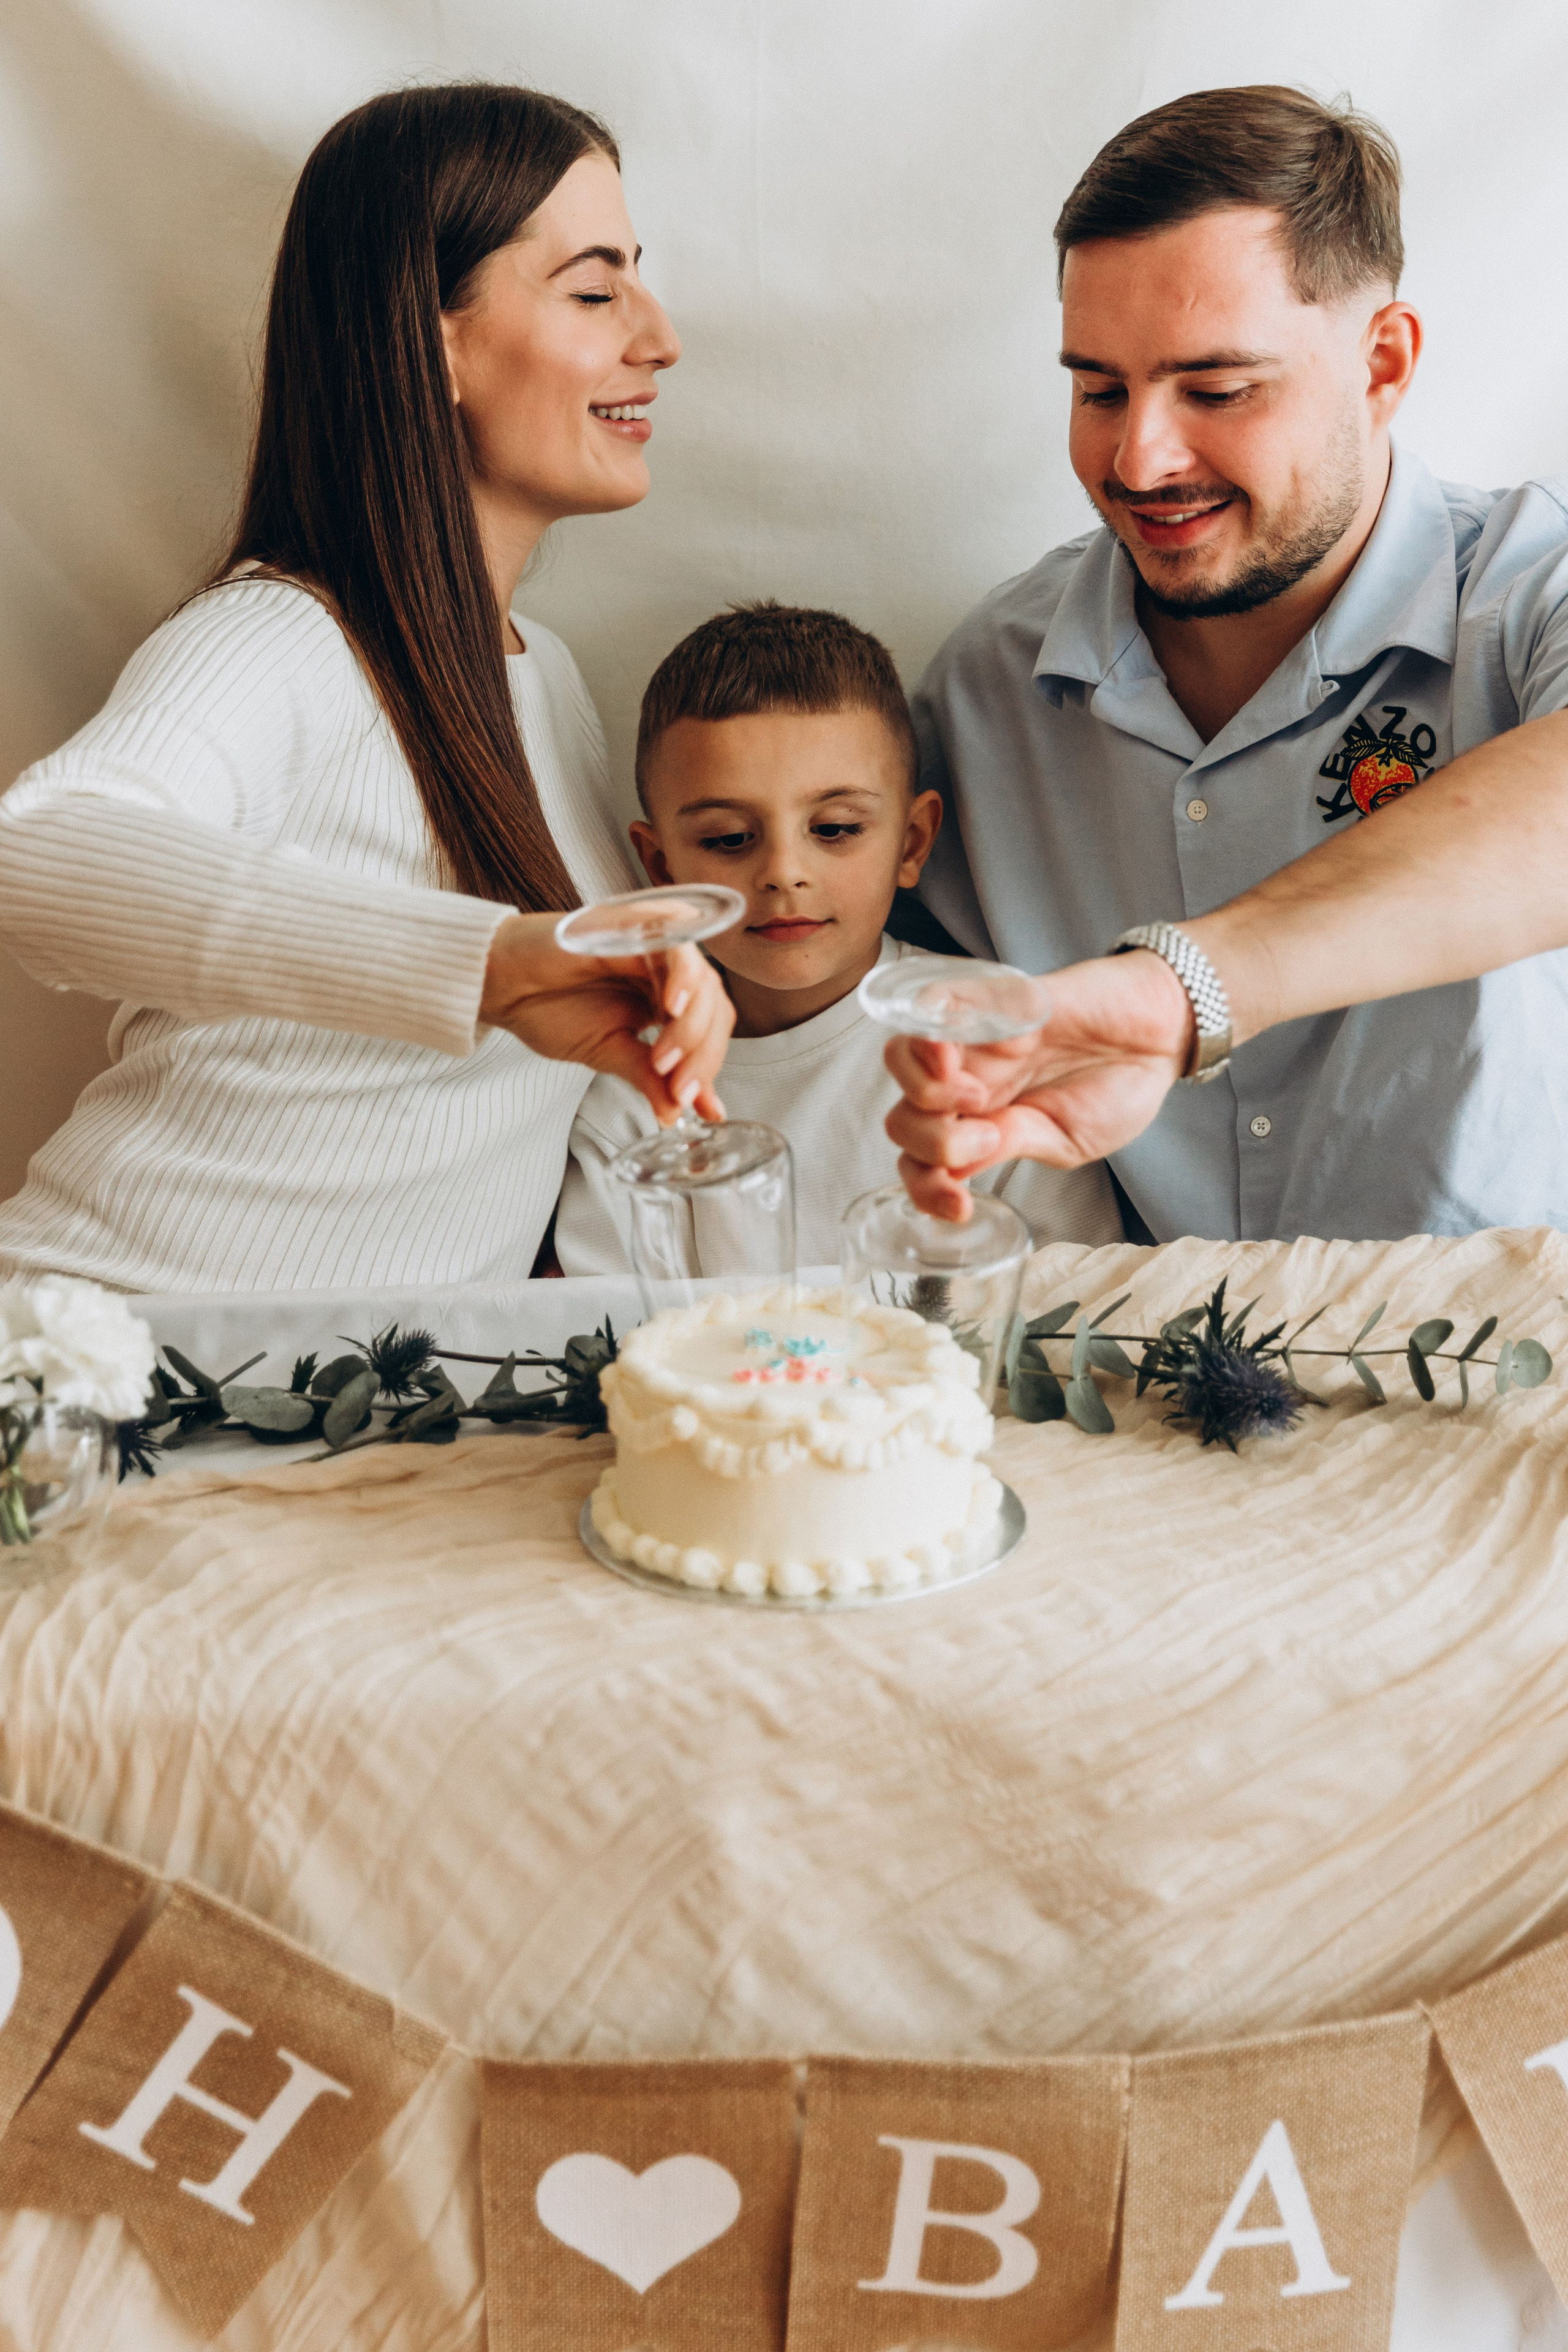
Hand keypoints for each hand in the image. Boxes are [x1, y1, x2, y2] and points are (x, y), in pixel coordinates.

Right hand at [480, 913, 733, 1121]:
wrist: (501, 983)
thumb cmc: (547, 1007)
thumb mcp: (608, 1054)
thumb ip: (648, 1078)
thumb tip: (676, 1111)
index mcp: (666, 997)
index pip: (711, 1031)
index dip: (709, 1069)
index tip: (696, 1107)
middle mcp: (668, 971)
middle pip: (715, 1008)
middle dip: (703, 1056)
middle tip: (679, 1089)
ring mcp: (656, 945)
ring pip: (702, 982)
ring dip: (692, 1027)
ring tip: (664, 1060)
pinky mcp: (637, 925)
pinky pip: (677, 947)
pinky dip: (683, 978)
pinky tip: (672, 1009)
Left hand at [884, 949, 1193, 1217]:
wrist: (1161, 1034)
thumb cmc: (1118, 1086)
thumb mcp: (1065, 1140)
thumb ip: (1009, 1147)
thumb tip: (952, 1173)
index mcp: (984, 1125)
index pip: (921, 1161)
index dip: (924, 1188)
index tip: (960, 1207)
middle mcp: (969, 1086)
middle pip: (900, 1117)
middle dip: (930, 1142)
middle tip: (988, 1138)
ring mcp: (975, 1043)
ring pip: (900, 1061)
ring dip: (923, 1090)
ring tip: (978, 1097)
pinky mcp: (991, 1001)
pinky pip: (931, 1005)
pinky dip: (927, 1032)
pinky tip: (954, 1055)